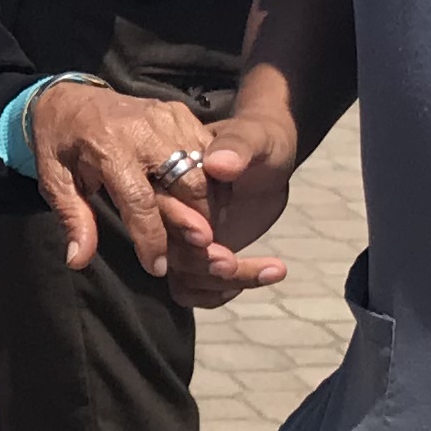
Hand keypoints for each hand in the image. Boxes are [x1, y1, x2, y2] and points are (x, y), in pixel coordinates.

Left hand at [28, 82, 275, 289]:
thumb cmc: (61, 145)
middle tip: (194, 252)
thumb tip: (78, 260)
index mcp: (110, 148)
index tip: (157, 267)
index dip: (153, 239)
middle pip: (188, 184)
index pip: (141, 202)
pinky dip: (213, 178)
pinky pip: (208, 149)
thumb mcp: (55, 181)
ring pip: (206, 168)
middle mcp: (144, 130)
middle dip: (196, 222)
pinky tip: (205, 202)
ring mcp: (167, 117)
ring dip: (209, 203)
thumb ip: (73, 219)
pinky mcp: (179, 112)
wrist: (69, 98)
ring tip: (201, 232)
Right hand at [164, 109, 297, 310]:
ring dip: (217, 281)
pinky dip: (215, 294)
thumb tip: (219, 164)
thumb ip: (239, 145)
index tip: (206, 236)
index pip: (160, 205)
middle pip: (166, 245)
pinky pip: (189, 288)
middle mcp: (171, 208)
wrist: (271, 157)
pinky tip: (256, 278)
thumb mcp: (257, 136)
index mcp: (172, 173)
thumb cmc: (263, 139)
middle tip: (230, 263)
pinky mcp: (193, 255)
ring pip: (180, 273)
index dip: (178, 222)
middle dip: (197, 259)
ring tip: (270, 269)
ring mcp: (180, 236)